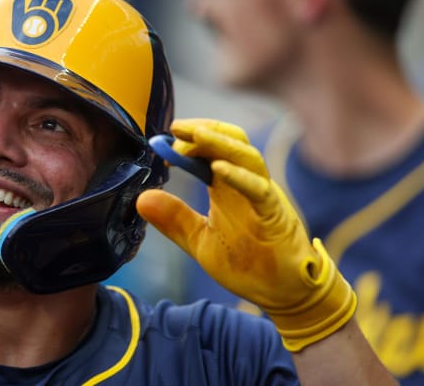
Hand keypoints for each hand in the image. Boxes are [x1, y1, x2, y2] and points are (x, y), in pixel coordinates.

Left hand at [137, 119, 355, 350]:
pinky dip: (239, 177)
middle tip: (176, 128)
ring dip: (220, 143)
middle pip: (231, 142)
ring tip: (196, 135)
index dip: (188, 143)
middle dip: (204, 130)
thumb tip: (141, 198)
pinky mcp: (276, 214)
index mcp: (229, 188)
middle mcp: (247, 184)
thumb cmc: (248, 265)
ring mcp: (264, 197)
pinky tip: (217, 171)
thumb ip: (174, 219)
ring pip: (247, 156)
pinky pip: (259, 189)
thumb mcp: (200, 241)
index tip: (163, 145)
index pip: (211, 150)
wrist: (283, 294)